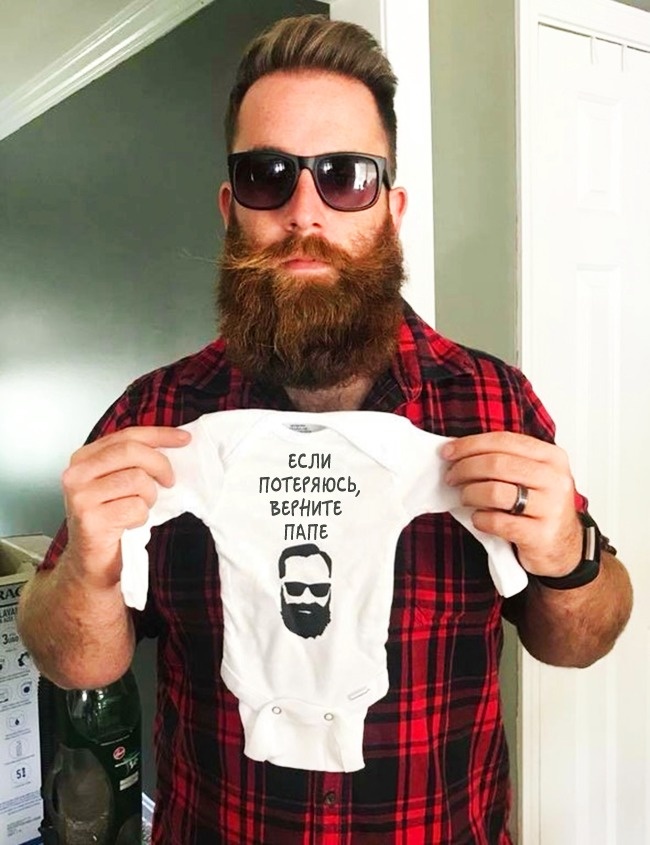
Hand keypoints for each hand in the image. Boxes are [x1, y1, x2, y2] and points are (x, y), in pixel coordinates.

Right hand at [61, 426, 190, 589]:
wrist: (91, 562)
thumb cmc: (108, 520)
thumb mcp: (117, 482)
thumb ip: (134, 460)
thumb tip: (173, 441)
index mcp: (84, 458)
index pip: (127, 435)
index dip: (160, 435)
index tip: (184, 438)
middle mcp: (77, 473)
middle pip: (131, 451)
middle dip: (160, 464)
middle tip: (169, 481)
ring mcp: (81, 497)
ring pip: (137, 479)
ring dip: (149, 497)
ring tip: (140, 507)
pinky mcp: (91, 520)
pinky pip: (135, 508)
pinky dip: (141, 517)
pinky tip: (129, 524)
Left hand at [442, 431, 581, 576]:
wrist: (564, 547)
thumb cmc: (539, 507)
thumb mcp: (532, 476)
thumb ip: (505, 459)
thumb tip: (458, 450)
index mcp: (551, 457)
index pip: (504, 441)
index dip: (470, 444)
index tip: (448, 452)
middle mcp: (554, 479)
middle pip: (496, 464)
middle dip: (465, 469)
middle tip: (451, 477)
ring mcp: (550, 508)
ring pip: (495, 492)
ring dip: (470, 494)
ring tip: (464, 498)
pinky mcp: (540, 534)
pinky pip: (498, 522)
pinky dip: (480, 519)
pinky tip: (479, 519)